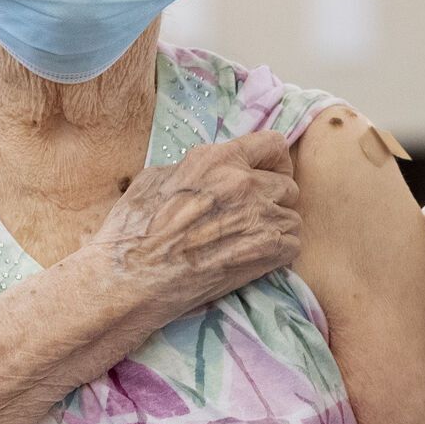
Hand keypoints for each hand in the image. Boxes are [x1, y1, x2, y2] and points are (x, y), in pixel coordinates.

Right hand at [88, 132, 301, 321]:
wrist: (131, 279)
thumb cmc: (133, 231)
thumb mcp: (154, 180)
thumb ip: (190, 170)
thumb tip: (204, 174)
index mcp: (216, 160)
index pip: (272, 144)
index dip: (274, 160)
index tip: (268, 173)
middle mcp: (244, 183)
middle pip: (287, 184)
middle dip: (275, 199)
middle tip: (254, 216)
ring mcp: (258, 217)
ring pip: (291, 217)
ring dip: (276, 229)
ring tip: (250, 242)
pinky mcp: (266, 251)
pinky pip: (293, 245)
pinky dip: (279, 254)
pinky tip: (255, 260)